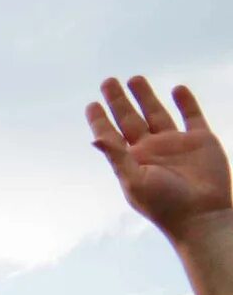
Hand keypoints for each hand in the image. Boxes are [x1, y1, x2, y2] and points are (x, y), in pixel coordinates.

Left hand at [89, 77, 228, 240]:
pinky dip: (185, 102)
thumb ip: (117, 157)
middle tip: (108, 82)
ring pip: (156, 114)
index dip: (100, 121)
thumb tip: (95, 139)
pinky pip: (191, 116)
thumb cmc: (164, 203)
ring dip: (145, 97)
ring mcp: (175, 144)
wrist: (203, 215)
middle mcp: (150, 150)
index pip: (111, 135)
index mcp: (131, 161)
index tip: (91, 104)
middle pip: (130, 120)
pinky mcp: (200, 141)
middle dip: (118, 102)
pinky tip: (176, 89)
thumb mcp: (135, 181)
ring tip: (134, 79)